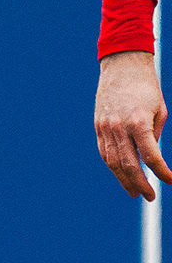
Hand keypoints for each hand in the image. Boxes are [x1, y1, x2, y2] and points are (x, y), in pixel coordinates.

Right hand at [95, 50, 171, 199]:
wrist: (122, 66)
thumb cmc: (146, 87)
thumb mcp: (160, 111)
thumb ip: (154, 135)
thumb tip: (151, 157)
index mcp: (139, 122)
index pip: (151, 157)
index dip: (163, 172)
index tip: (171, 181)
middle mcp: (120, 127)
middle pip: (129, 165)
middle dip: (141, 184)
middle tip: (150, 196)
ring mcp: (106, 127)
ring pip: (114, 162)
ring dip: (124, 180)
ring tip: (134, 192)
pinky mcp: (99, 126)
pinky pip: (105, 152)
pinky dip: (113, 166)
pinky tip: (121, 174)